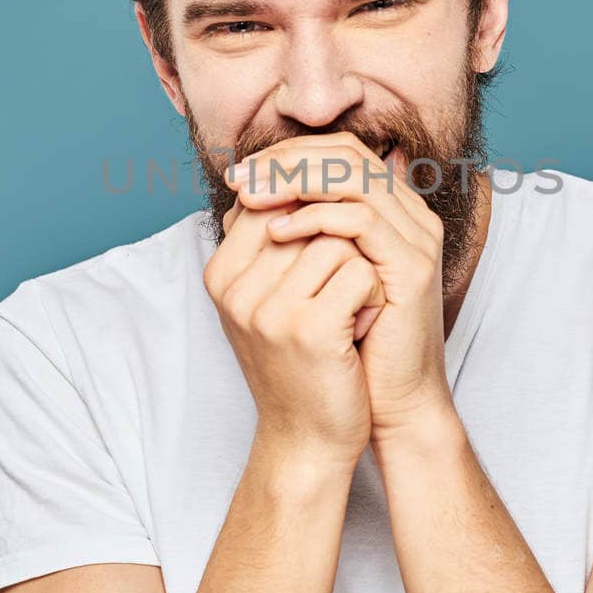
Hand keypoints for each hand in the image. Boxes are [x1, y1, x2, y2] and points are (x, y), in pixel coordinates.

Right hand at [203, 196, 384, 465]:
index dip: (317, 226)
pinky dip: (372, 298)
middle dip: (339, 251)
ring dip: (360, 274)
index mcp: (220, 274)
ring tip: (346, 318)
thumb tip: (320, 153)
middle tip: (336, 302)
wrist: (308, 439)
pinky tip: (359, 330)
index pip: (276, 200)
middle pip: (311, 215)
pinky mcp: (308, 329)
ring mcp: (268, 308)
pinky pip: (360, 273)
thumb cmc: (301, 361)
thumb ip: (281, 232)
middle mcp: (235, 288)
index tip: (318, 278)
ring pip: (340, 238)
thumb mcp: (276, 293)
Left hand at [226, 132, 452, 440]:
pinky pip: (362, 219)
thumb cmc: (347, 344)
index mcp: (389, 210)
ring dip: (294, 180)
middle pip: (346, 153)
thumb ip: (291, 232)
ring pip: (354, 176)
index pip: (338, 151)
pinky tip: (279, 231)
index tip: (238, 173)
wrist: (387, 402)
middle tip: (239, 178)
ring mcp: (416, 237)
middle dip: (286, 160)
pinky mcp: (413, 265)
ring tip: (250, 197)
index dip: (287, 154)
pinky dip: (315, 217)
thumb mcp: (310, 276)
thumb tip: (241, 195)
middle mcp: (409, 215)